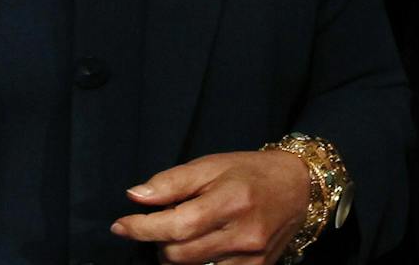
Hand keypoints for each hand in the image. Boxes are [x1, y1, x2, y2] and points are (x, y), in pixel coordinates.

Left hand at [112, 150, 308, 263]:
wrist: (298, 187)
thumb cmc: (251, 171)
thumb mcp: (212, 164)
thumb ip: (173, 182)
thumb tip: (135, 196)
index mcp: (230, 199)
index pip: (177, 225)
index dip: (142, 228)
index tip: (120, 225)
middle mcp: (242, 233)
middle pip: (179, 253)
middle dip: (159, 241)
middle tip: (164, 222)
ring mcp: (251, 258)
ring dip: (175, 255)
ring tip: (185, 233)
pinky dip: (198, 264)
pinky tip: (202, 247)